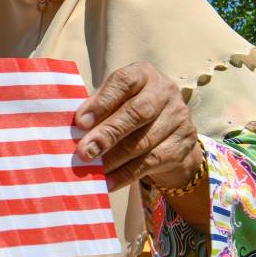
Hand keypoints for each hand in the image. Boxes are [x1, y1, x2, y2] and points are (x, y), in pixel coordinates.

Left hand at [74, 62, 202, 191]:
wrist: (171, 134)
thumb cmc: (130, 112)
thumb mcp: (116, 102)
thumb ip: (98, 110)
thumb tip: (73, 130)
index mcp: (143, 74)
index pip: (123, 82)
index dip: (101, 102)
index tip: (80, 122)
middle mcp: (165, 92)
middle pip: (137, 113)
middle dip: (107, 134)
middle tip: (84, 152)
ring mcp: (178, 118)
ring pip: (143, 141)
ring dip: (114, 158)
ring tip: (92, 170)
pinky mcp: (182, 145)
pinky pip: (150, 162)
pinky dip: (125, 174)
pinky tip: (107, 182)